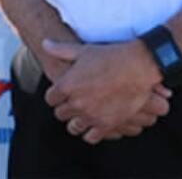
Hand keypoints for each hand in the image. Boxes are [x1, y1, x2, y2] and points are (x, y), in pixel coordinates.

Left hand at [42, 38, 170, 144]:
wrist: (137, 67)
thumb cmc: (110, 57)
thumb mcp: (82, 50)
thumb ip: (61, 50)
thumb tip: (45, 44)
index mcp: (67, 85)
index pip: (50, 99)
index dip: (55, 96)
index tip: (61, 94)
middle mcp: (76, 103)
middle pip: (60, 114)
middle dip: (65, 108)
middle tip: (72, 103)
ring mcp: (91, 115)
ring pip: (73, 127)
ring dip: (76, 121)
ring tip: (81, 115)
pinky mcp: (106, 125)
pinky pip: (91, 137)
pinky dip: (90, 133)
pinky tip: (94, 125)